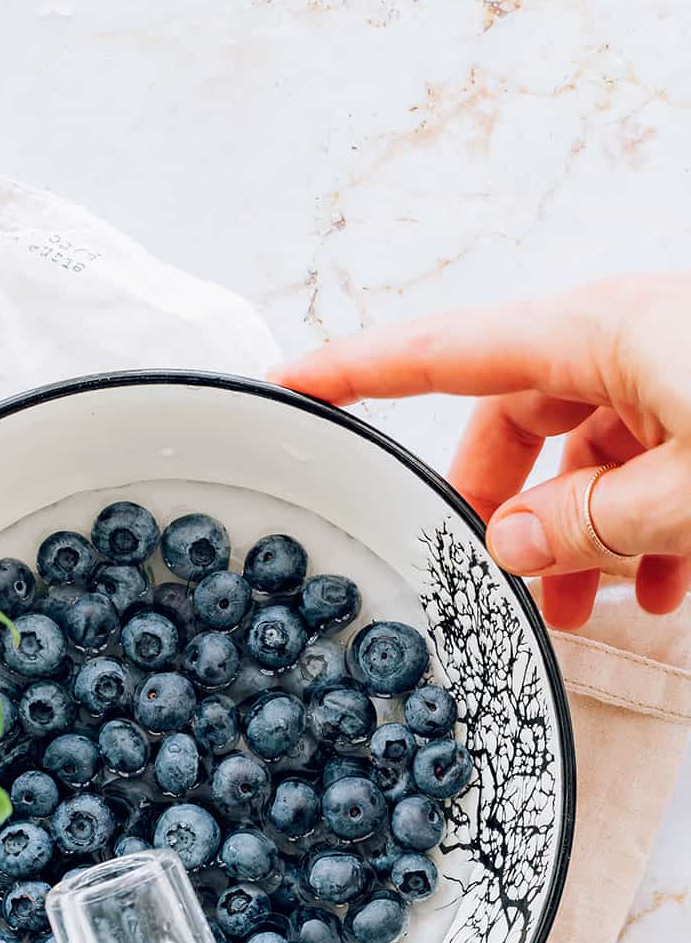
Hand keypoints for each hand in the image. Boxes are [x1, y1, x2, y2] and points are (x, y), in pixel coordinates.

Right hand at [270, 275, 690, 628]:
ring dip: (574, 533)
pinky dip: (638, 526)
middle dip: (494, 503)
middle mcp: (625, 338)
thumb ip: (588, 524)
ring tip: (578, 609)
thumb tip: (515, 544)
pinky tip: (654, 587)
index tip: (292, 385)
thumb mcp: (687, 496)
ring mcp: (669, 364)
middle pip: (512, 415)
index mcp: (599, 333)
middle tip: (483, 570)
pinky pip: (646, 457)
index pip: (440, 353)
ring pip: (583, 449)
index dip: (354, 371)